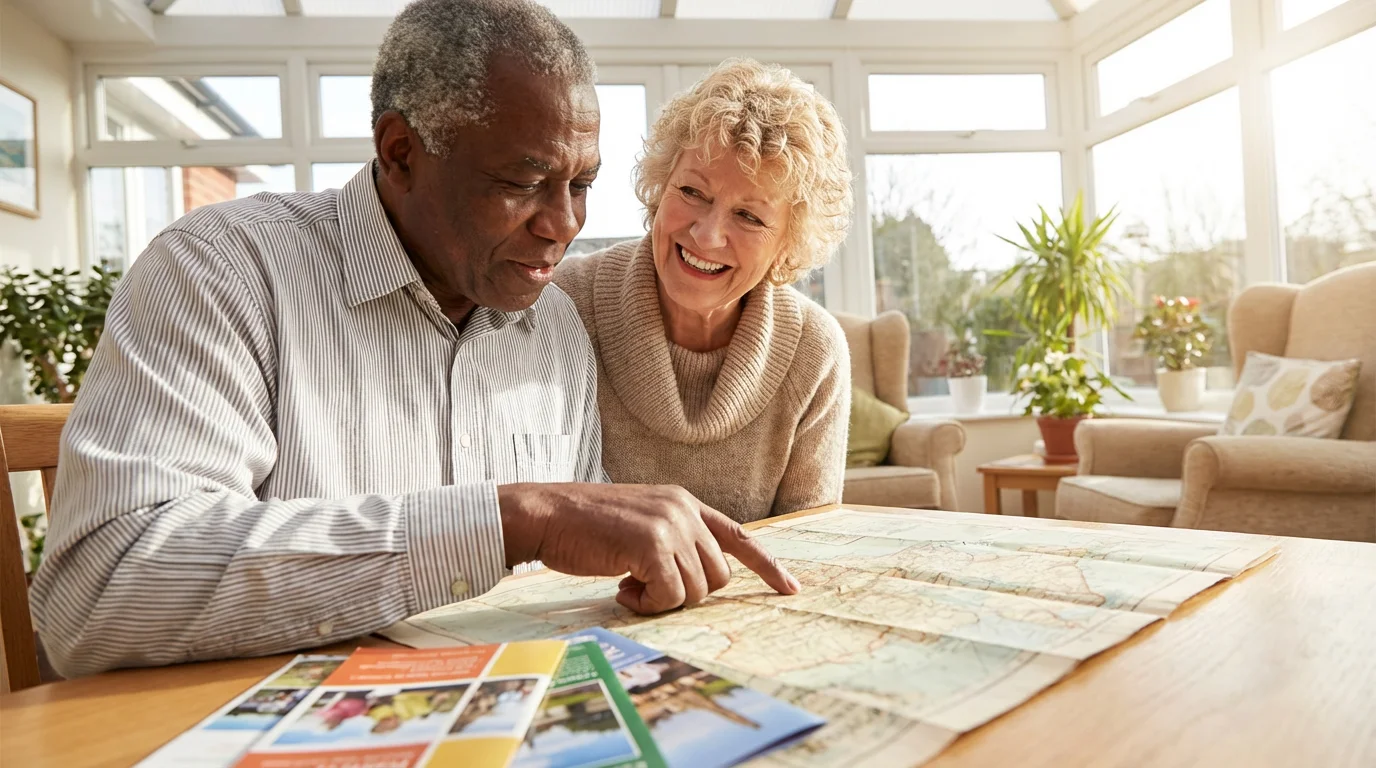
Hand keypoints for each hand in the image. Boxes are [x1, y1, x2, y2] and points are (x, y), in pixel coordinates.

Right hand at [497, 483, 799, 613]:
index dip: (767, 566)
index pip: (739, 535)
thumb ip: (671, 540)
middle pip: (717, 577)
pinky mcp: (651, 544)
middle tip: (645, 587)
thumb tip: (697, 582)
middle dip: (686, 593)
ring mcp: (670, 525)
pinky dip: (647, 604)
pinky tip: (621, 588)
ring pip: (695, 591)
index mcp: (683, 502)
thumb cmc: (585, 527)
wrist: (546, 514)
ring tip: (628, 584)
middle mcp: (683, 510)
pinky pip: (670, 596)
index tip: (790, 589)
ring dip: (662, 600)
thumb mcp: (639, 523)